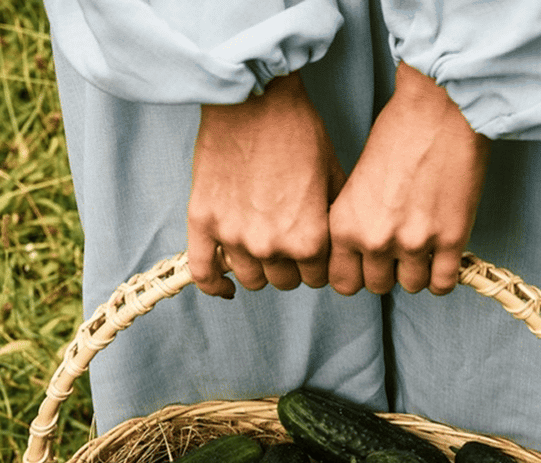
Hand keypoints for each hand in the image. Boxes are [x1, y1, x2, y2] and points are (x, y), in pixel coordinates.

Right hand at [186, 73, 345, 297]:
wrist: (254, 99)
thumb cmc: (298, 130)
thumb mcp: (335, 176)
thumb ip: (334, 222)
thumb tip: (337, 248)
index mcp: (309, 240)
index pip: (318, 278)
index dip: (319, 262)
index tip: (314, 249)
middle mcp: (271, 247)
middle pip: (284, 282)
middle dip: (290, 265)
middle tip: (287, 239)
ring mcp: (233, 237)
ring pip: (251, 279)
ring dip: (258, 267)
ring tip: (261, 244)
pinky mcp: (203, 222)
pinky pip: (204, 271)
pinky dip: (215, 284)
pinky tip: (226, 286)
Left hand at [328, 62, 490, 295]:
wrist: (439, 108)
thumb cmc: (397, 132)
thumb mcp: (356, 181)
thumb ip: (355, 221)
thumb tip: (362, 254)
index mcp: (344, 224)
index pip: (342, 282)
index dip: (357, 274)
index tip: (368, 264)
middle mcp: (374, 239)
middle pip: (377, 287)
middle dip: (388, 271)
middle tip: (399, 250)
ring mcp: (414, 242)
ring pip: (411, 286)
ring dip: (417, 271)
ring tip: (423, 248)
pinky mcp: (451, 239)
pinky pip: (442, 283)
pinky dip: (443, 277)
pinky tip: (443, 260)